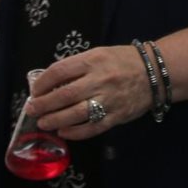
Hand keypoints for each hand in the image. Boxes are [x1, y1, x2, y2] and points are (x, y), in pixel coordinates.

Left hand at [26, 45, 155, 139]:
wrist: (155, 73)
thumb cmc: (123, 62)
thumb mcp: (99, 54)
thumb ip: (77, 67)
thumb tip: (50, 83)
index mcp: (93, 60)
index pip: (60, 71)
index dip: (42, 83)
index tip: (34, 91)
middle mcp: (100, 79)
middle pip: (65, 95)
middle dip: (44, 104)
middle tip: (32, 110)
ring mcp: (109, 100)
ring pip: (76, 114)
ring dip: (55, 120)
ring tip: (44, 123)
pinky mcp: (117, 116)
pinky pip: (92, 127)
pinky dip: (75, 132)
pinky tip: (64, 132)